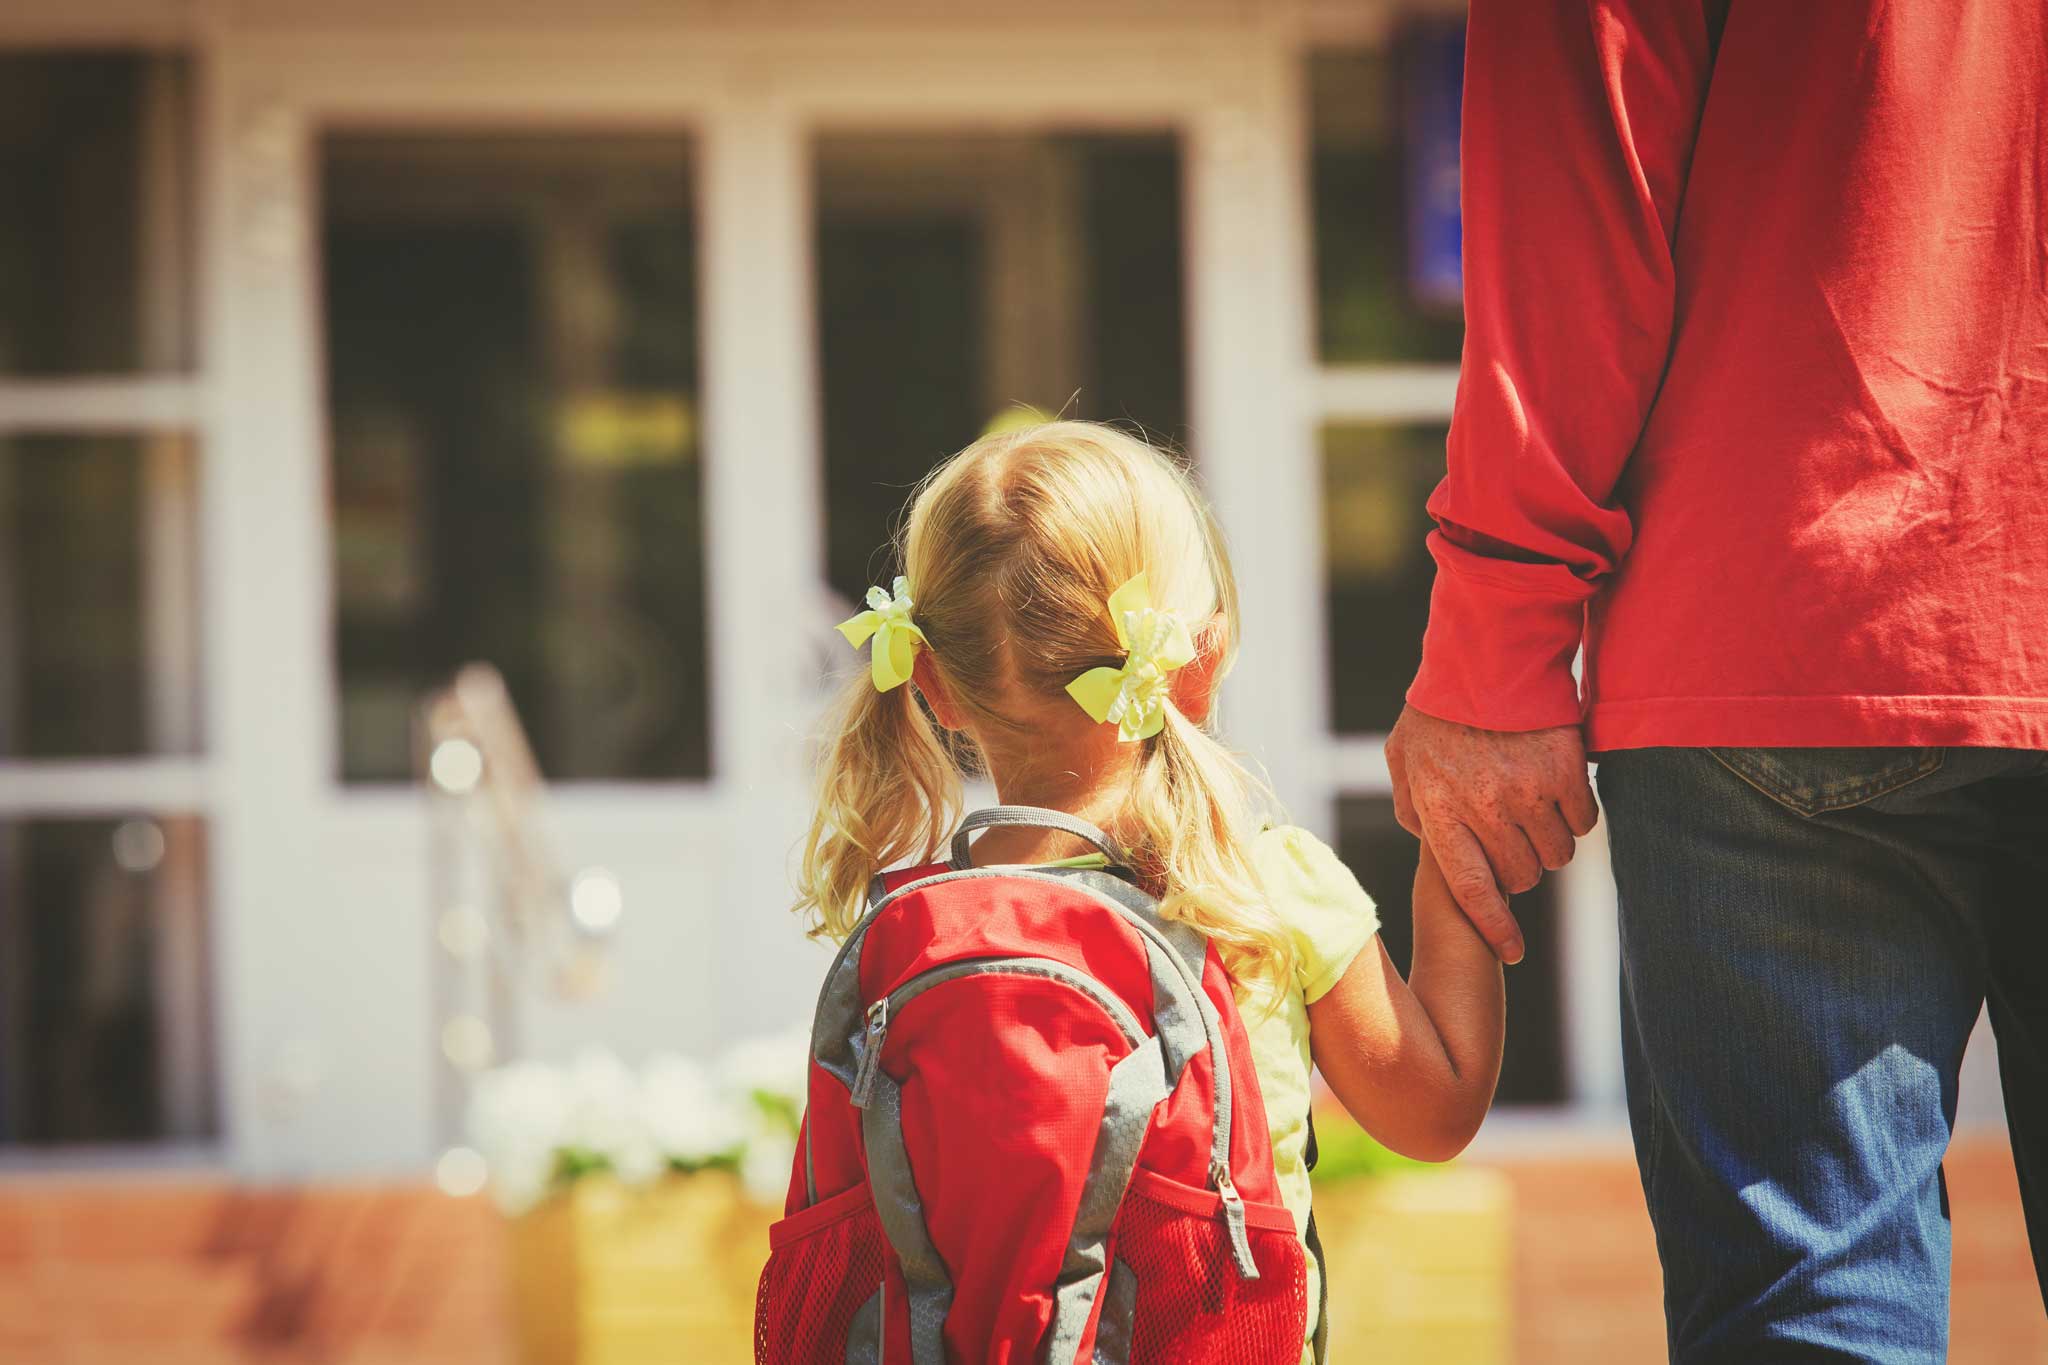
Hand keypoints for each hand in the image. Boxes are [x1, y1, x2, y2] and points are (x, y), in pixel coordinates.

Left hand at [1384, 705, 1597, 963]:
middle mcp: (1485, 809)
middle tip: (1513, 838)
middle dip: (1519, 868)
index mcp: (1441, 811)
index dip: (1494, 929)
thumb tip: (1425, 840)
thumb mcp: (1404, 756)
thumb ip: (1410, 804)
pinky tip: (1560, 790)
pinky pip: (1585, 822)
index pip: (1471, 891)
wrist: (1488, 652)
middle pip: (1521, 877)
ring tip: (1534, 808)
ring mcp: (1528, 792)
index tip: (1513, 953)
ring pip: (1557, 855)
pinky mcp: (1566, 772)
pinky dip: (1577, 815)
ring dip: (1550, 842)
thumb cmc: (1440, 707)